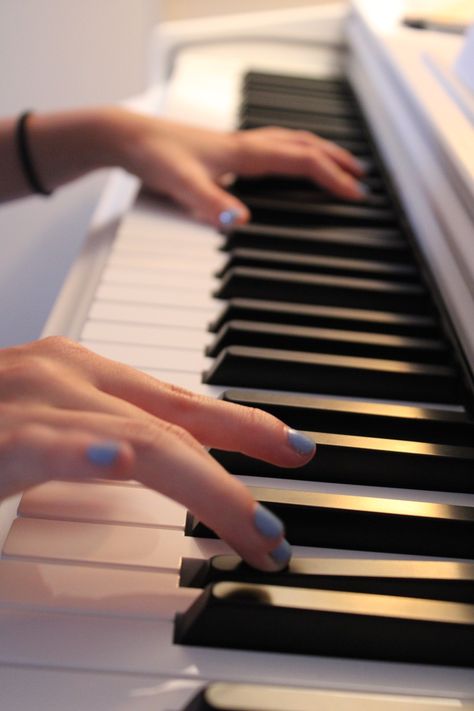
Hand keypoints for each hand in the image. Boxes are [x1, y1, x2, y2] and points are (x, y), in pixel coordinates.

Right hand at [0, 337, 315, 570]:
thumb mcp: (50, 427)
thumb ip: (99, 439)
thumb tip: (146, 461)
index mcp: (80, 374)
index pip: (181, 399)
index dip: (243, 424)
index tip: (293, 447)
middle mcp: (64, 376)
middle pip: (175, 421)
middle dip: (242, 465)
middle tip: (279, 524)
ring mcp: (30, 401)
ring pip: (139, 438)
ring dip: (204, 488)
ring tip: (252, 529)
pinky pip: (43, 445)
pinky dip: (84, 452)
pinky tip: (117, 461)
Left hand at [114, 111, 365, 226]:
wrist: (129, 138)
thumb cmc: (154, 156)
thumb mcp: (181, 185)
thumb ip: (210, 203)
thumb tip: (239, 222)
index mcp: (244, 152)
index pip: (301, 161)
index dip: (331, 177)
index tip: (354, 193)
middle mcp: (246, 144)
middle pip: (305, 145)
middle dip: (337, 160)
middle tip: (360, 176)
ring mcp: (238, 145)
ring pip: (292, 141)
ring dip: (320, 151)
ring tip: (338, 165)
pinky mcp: (228, 150)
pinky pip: (276, 145)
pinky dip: (297, 151)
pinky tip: (289, 164)